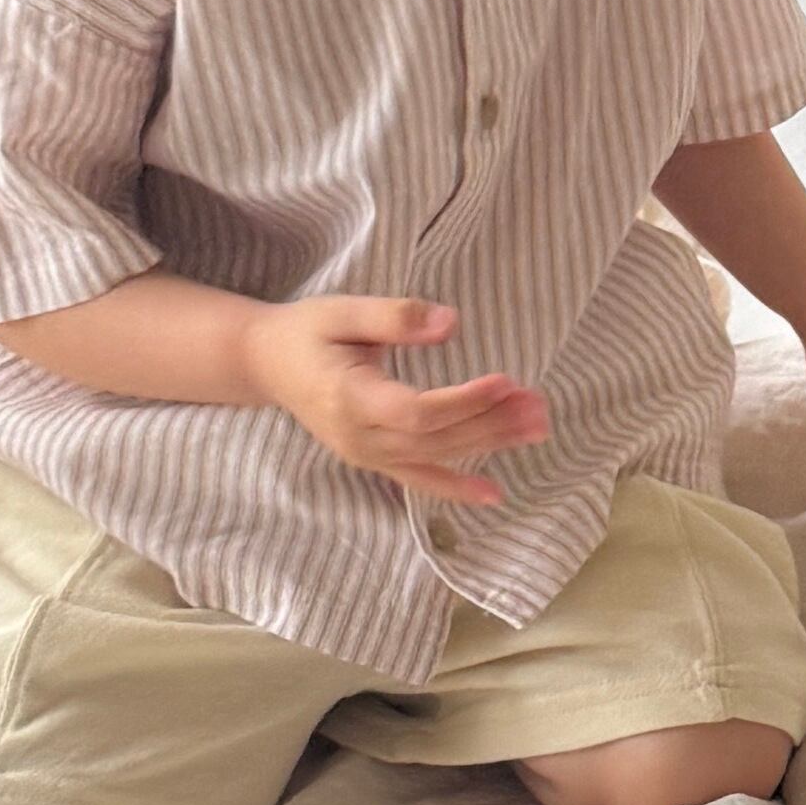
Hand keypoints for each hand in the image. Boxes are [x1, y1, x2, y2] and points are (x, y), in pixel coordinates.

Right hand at [244, 291, 552, 507]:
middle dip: (490, 424)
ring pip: (434, 458)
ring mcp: (365, 455)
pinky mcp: (372, 460)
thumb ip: (395, 316)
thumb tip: (451, 323)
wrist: (266, 364)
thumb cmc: (307, 332)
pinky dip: (455, 489)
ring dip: (488, 446)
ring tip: (537, 428)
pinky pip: (418, 480)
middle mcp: (358, 438)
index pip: (417, 411)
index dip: (465, 402)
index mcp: (348, 398)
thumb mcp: (344, 311)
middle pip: (435, 439)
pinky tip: (494, 493)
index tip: (507, 381)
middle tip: (539, 407)